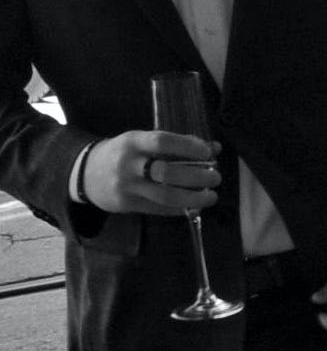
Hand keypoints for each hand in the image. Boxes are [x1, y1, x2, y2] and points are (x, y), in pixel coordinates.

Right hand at [76, 127, 221, 216]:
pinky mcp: (126, 205)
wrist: (86, 173)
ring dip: (194, 197)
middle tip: (215, 178)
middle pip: (167, 172)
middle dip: (197, 176)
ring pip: (165, 195)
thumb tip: (214, 148)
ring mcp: (126, 187)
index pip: (162, 142)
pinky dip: (180, 208)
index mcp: (132, 142)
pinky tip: (194, 205)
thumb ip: (176, 144)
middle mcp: (128, 164)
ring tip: (211, 196)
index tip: (209, 152)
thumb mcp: (142, 141)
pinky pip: (159, 209)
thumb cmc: (123, 153)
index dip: (189, 147)